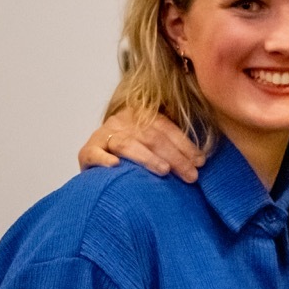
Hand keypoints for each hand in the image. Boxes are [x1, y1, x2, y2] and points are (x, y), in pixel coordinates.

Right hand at [78, 110, 202, 181]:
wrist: (97, 154)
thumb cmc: (135, 150)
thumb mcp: (153, 139)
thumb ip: (172, 143)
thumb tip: (202, 160)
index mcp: (141, 114)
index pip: (166, 128)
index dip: (185, 144)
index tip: (201, 161)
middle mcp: (122, 122)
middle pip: (151, 137)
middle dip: (175, 156)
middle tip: (191, 175)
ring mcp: (103, 135)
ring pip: (127, 144)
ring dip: (147, 157)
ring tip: (164, 170)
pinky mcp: (87, 151)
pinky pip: (93, 153)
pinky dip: (103, 159)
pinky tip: (115, 166)